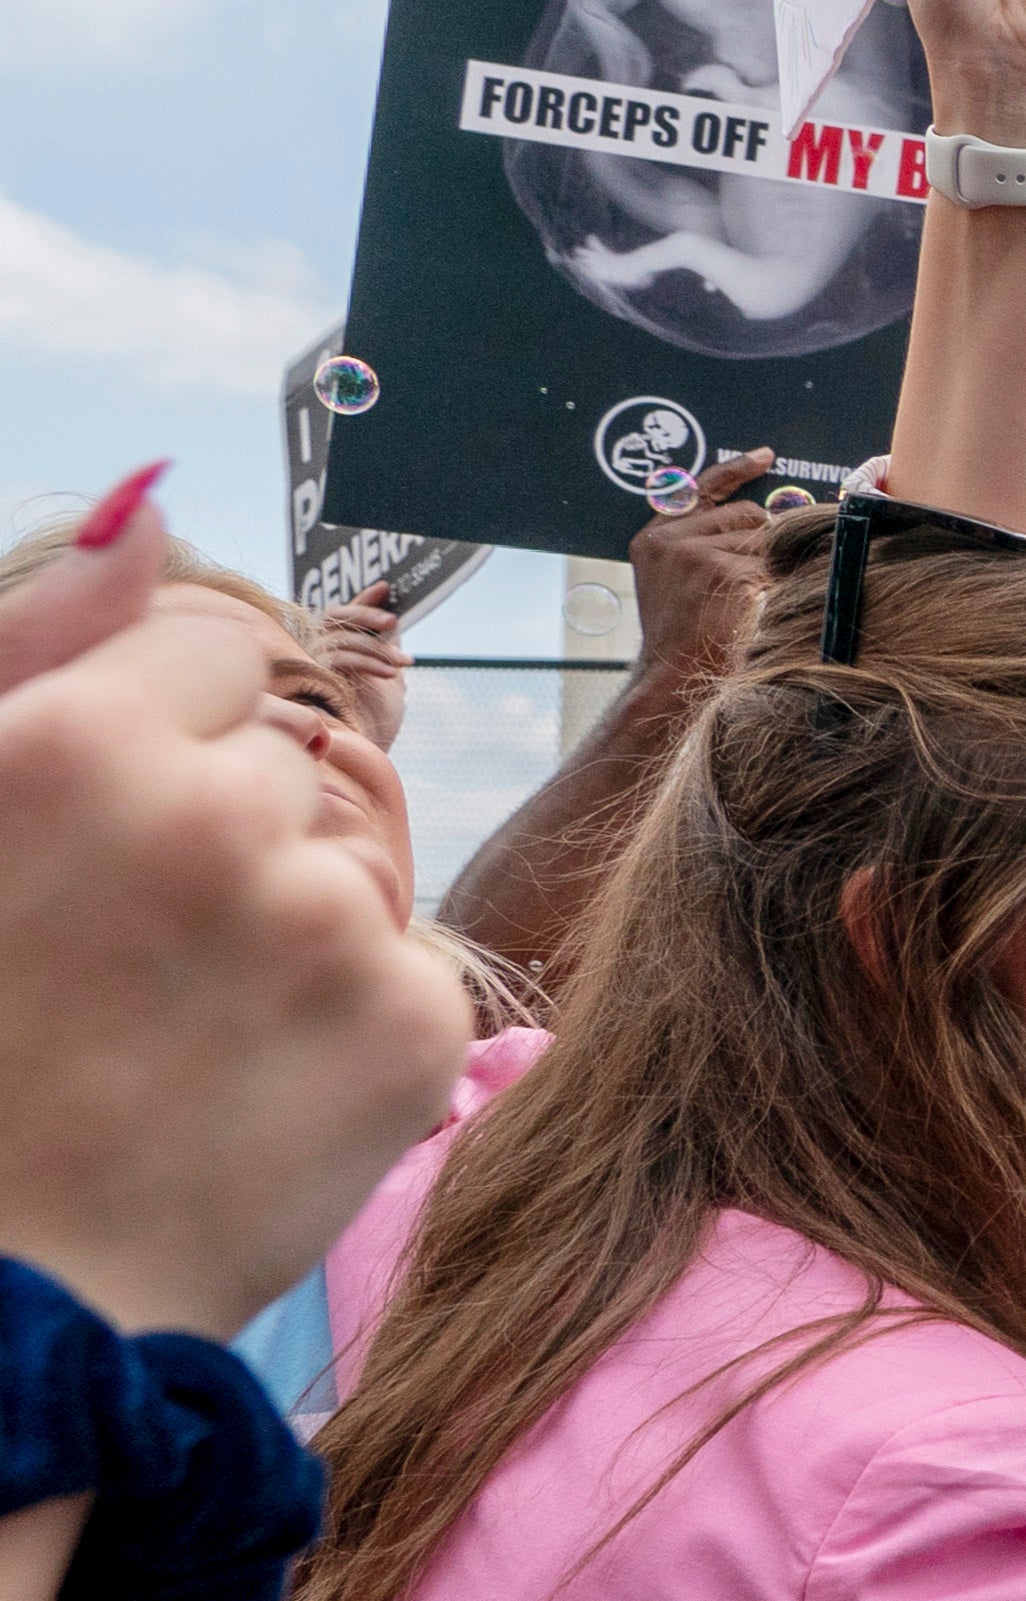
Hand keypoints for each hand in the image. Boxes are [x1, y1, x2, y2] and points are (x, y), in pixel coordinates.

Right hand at [0, 488, 468, 1336]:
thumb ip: (37, 647)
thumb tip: (152, 505)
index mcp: (74, 745)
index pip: (226, 647)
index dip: (173, 731)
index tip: (112, 832)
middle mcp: (215, 814)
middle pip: (292, 760)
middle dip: (229, 834)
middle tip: (119, 964)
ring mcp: (328, 922)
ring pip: (357, 863)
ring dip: (292, 926)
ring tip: (173, 1035)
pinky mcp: (412, 1031)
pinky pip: (408, 970)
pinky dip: (347, 1027)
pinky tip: (243, 1095)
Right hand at [627, 453, 778, 682]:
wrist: (675, 674)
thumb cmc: (686, 634)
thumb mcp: (678, 581)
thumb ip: (705, 545)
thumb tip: (764, 519)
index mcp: (655, 538)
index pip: (701, 489)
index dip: (737, 470)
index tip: (765, 455)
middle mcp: (671, 540)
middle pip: (746, 515)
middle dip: (764, 540)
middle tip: (755, 577)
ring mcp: (696, 554)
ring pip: (764, 542)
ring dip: (769, 568)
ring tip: (744, 602)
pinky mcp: (724, 572)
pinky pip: (773, 568)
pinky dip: (775, 586)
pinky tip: (754, 609)